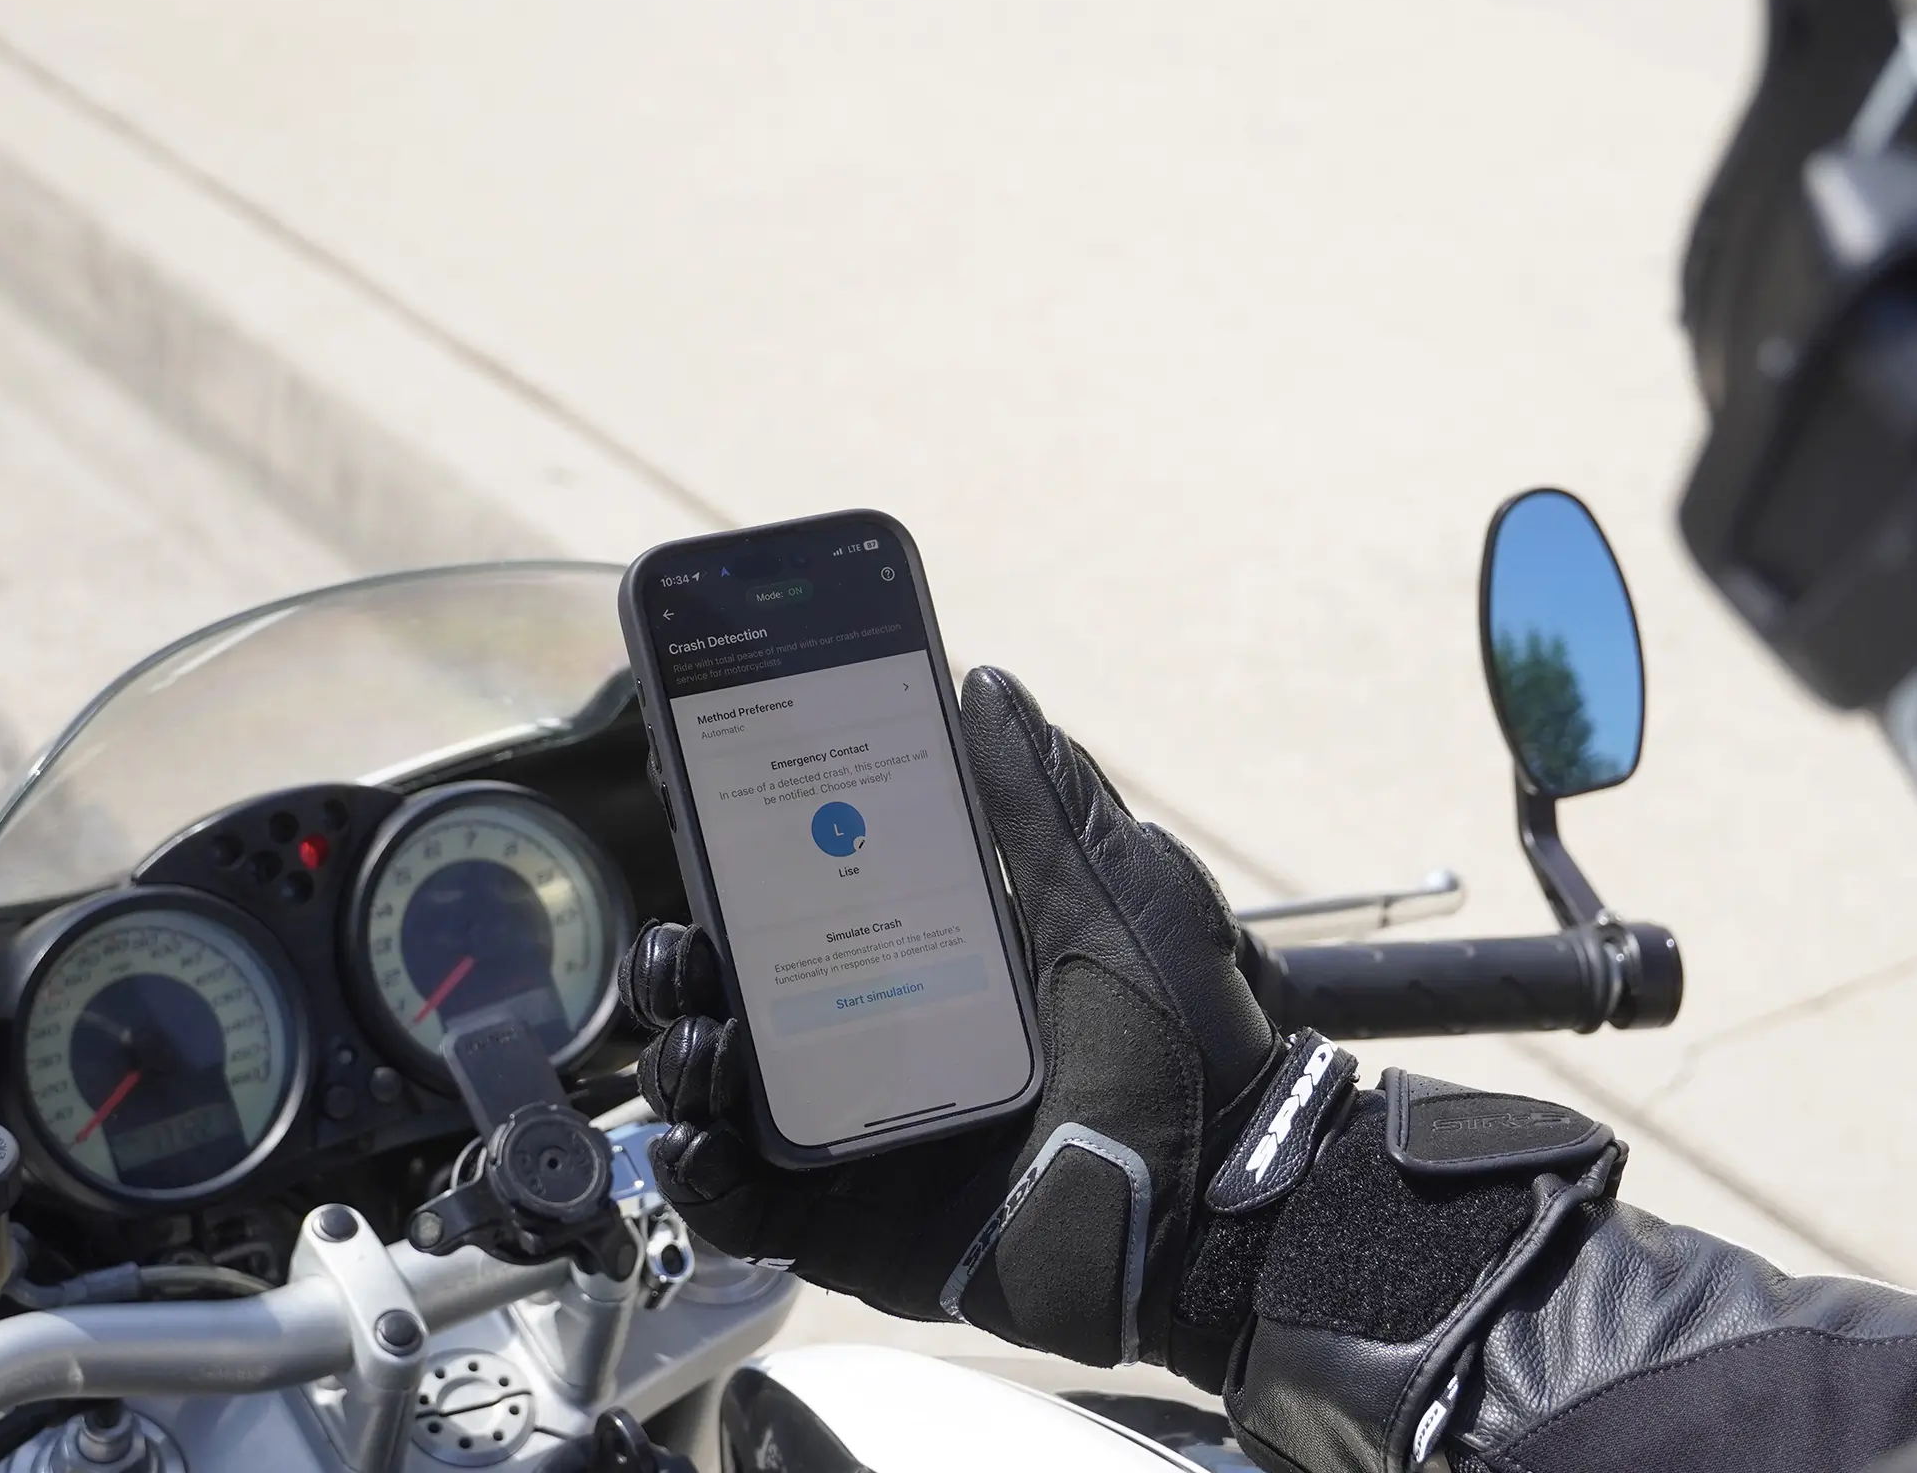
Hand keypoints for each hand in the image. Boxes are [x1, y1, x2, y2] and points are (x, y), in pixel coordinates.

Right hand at [622, 666, 1281, 1368]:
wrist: (1231, 1197)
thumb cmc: (1189, 1041)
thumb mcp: (1111, 894)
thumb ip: (1041, 798)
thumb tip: (980, 683)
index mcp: (928, 962)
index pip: (803, 907)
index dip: (738, 867)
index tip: (694, 817)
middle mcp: (880, 1047)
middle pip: (738, 1000)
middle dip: (685, 968)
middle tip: (690, 948)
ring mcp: (861, 1145)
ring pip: (725, 1099)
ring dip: (685, 1060)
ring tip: (704, 1041)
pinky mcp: (855, 1233)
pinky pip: (745, 1210)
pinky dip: (702, 1177)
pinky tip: (699, 1141)